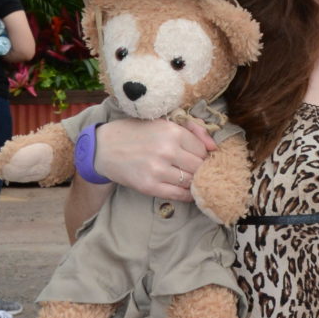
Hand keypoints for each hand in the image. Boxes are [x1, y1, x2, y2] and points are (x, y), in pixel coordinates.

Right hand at [94, 115, 217, 200]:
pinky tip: (184, 190)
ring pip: (191, 181)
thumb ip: (192, 129)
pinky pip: (179, 195)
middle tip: (194, 169)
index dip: (203, 155)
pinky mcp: (149, 186)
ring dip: (193, 182)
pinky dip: (186, 195)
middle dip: (199, 169)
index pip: (202, 150)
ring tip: (189, 179)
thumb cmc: (136, 133)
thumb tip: (214, 147)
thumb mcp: (163, 122)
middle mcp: (167, 150)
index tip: (197, 157)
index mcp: (172, 131)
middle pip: (199, 167)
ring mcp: (158, 170)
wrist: (104, 148)